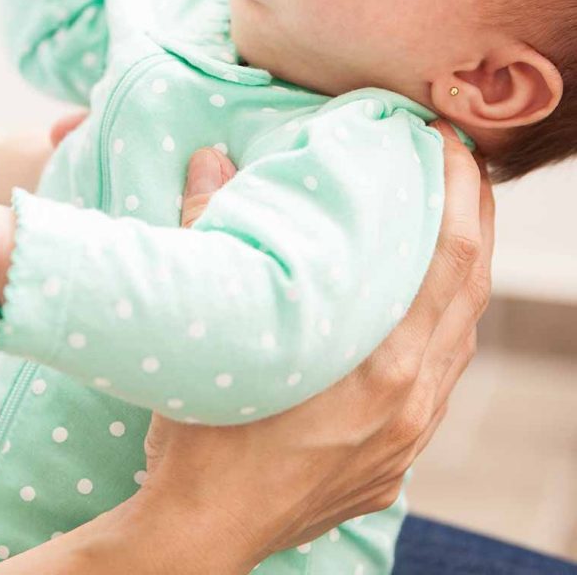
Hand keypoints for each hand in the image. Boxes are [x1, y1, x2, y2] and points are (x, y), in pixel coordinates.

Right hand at [127, 120, 493, 569]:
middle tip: (464, 163)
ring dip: (465, 274)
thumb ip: (211, 231)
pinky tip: (422, 309)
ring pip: (461, 339)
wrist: (202, 534)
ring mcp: (409, 437)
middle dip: (476, 219)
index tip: (452, 143)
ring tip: (453, 223)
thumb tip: (211, 158)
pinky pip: (440, 379)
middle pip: (471, 292)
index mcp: (379, 365)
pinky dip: (443, 328)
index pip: (449, 259)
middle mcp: (410, 402)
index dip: (460, 194)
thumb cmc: (202, 435)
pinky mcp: (396, 460)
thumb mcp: (210, 327)